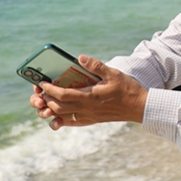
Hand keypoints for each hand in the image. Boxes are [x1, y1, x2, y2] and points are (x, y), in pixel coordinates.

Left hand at [30, 56, 147, 129]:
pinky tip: (60, 113)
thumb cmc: (128, 89)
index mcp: (90, 97)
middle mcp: (87, 109)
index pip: (63, 95)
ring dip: (52, 110)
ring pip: (63, 116)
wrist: (139, 107)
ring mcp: (89, 116)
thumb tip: (81, 57)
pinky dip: (62, 118)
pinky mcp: (92, 120)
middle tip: (41, 92)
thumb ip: (96, 66)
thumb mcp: (114, 73)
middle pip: (59, 107)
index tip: (42, 83)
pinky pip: (72, 122)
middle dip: (46, 100)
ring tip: (47, 101)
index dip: (50, 90)